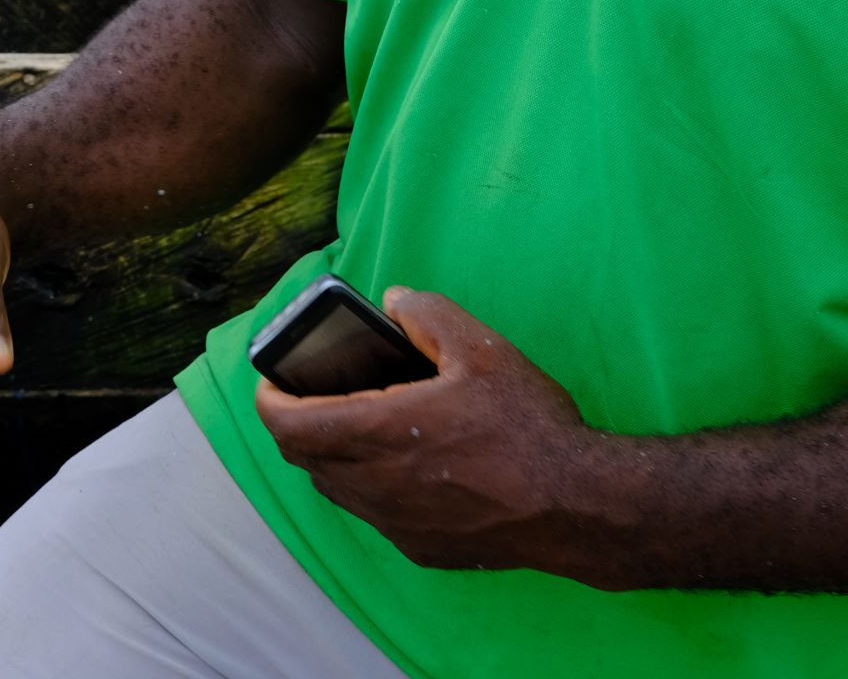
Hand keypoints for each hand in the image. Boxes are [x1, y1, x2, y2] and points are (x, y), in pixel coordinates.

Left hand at [254, 287, 613, 578]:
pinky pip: (374, 515)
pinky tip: (403, 465)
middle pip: (302, 458)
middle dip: (295, 423)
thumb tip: (394, 299)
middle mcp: (375, 486)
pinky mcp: (422, 548)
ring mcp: (397, 524)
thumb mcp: (481, 348)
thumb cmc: (528, 426)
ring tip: (352, 424)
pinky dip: (368, 487)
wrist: (578, 506)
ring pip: (335, 490)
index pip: (286, 424)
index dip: (269, 399)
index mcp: (377, 434)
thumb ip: (427, 313)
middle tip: (310, 394)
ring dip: (329, 456)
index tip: (271, 379)